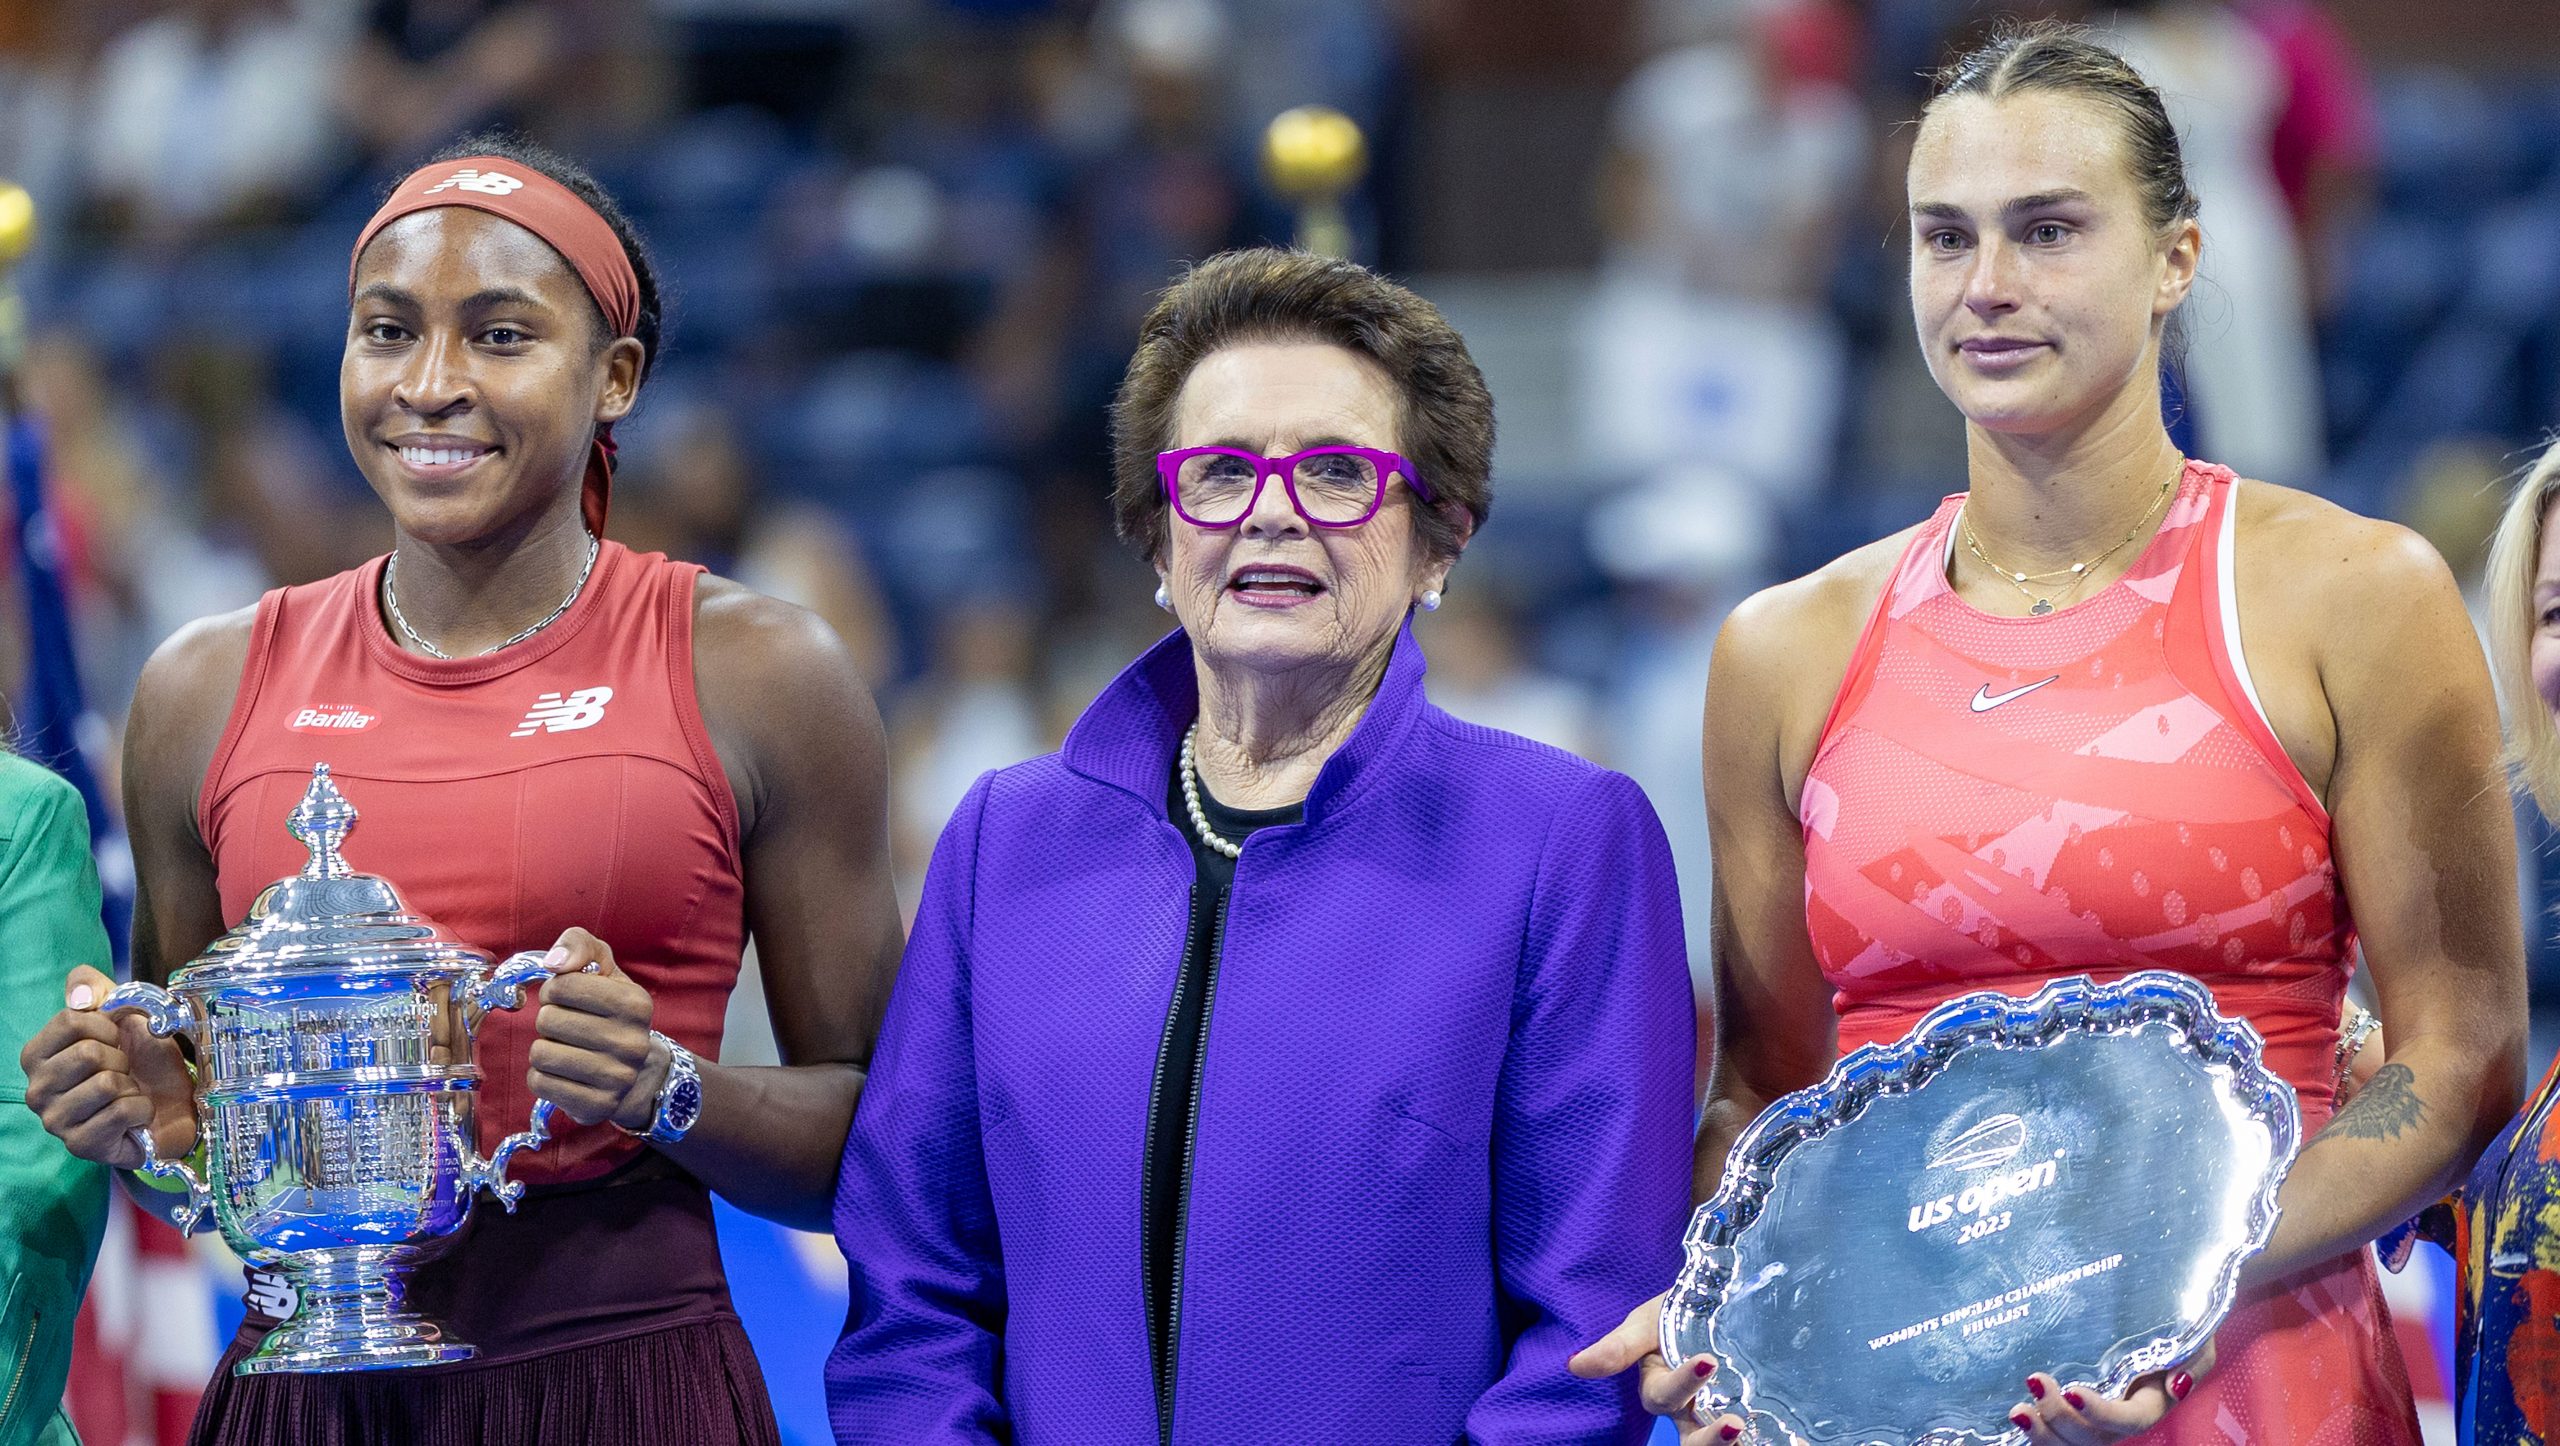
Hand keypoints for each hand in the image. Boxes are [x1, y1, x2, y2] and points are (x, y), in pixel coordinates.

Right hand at [18, 964, 197, 1169]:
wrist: (171, 1104)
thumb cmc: (141, 1060)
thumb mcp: (123, 1015)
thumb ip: (96, 990)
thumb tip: (79, 996)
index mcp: (36, 1056)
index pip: (70, 1021)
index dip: (107, 1025)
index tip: (115, 1038)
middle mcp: (36, 1090)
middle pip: (87, 1053)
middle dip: (120, 1058)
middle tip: (123, 1070)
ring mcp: (55, 1121)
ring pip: (106, 1084)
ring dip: (131, 1085)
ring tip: (127, 1092)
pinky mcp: (80, 1145)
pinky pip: (121, 1112)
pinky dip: (140, 1109)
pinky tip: (134, 1115)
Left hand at [523, 928, 663, 1129]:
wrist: (637, 1072)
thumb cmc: (609, 1012)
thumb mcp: (603, 969)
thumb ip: (579, 944)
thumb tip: (554, 962)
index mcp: (636, 1004)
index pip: (562, 985)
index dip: (555, 990)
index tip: (569, 999)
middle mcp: (632, 1043)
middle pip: (548, 1020)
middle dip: (549, 1020)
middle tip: (568, 1027)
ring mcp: (617, 1079)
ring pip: (541, 1053)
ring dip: (544, 1048)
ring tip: (566, 1049)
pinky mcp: (596, 1107)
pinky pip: (540, 1084)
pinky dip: (542, 1076)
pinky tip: (563, 1073)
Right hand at [1568, 1292, 1751, 1442]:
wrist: (1717, 1300)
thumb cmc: (1675, 1311)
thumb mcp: (1646, 1323)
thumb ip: (1618, 1347)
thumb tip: (1575, 1365)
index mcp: (1662, 1388)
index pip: (1665, 1396)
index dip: (1683, 1384)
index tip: (1706, 1361)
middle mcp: (1690, 1410)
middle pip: (1692, 1441)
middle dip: (1709, 1441)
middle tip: (1732, 1425)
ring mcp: (1719, 1413)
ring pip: (1717, 1444)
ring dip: (1728, 1444)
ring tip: (1744, 1429)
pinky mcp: (1752, 1411)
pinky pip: (1757, 1436)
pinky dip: (1768, 1439)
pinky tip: (1792, 1441)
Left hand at [2009, 1342, 2212, 1444]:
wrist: (2153, 1319)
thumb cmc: (2173, 1329)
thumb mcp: (2192, 1342)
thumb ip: (2191, 1361)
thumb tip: (2176, 1384)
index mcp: (2148, 1405)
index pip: (2127, 1421)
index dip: (2101, 1414)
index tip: (2073, 1391)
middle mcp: (2117, 1421)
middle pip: (2090, 1439)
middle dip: (2060, 1419)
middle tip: (2036, 1383)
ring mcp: (2091, 1420)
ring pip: (2067, 1444)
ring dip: (2041, 1434)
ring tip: (2019, 1410)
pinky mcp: (2068, 1412)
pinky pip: (2052, 1434)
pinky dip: (2033, 1432)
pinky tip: (2016, 1415)